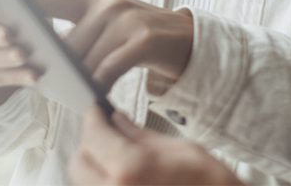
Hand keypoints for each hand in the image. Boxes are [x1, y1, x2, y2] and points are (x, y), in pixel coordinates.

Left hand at [34, 0, 193, 92]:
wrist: (185, 38)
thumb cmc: (137, 34)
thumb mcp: (107, 22)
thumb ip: (77, 31)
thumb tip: (39, 54)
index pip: (48, 0)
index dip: (22, 7)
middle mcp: (106, 3)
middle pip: (65, 44)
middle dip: (54, 65)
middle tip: (39, 81)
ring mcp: (125, 19)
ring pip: (85, 60)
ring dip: (76, 81)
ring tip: (68, 93)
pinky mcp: (142, 39)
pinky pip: (108, 70)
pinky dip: (98, 86)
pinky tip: (94, 96)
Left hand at [69, 108, 241, 185]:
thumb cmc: (211, 185)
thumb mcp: (181, 149)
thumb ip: (141, 135)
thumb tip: (116, 121)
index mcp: (130, 169)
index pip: (94, 135)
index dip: (93, 118)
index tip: (96, 111)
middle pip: (79, 164)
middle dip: (90, 145)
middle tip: (107, 134)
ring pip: (84, 184)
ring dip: (94, 169)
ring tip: (117, 159)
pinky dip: (104, 184)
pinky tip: (123, 179)